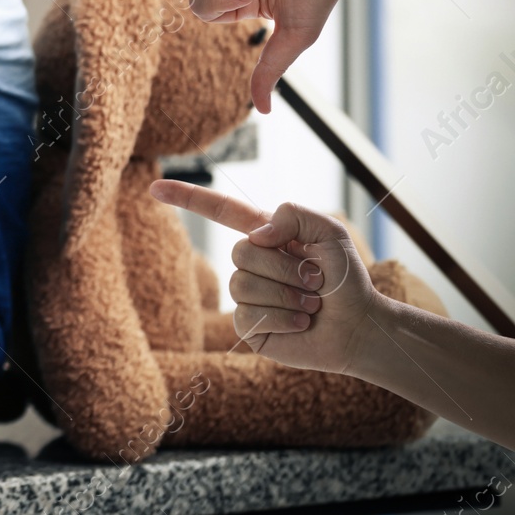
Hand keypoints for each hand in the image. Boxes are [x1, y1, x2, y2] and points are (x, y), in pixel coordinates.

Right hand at [150, 180, 377, 374]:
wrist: (359, 327)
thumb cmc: (348, 279)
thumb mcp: (329, 232)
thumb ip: (293, 215)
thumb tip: (255, 236)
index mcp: (265, 236)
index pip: (219, 211)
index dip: (187, 198)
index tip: (154, 188)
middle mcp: (251, 263)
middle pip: (241, 253)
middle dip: (285, 268)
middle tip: (315, 281)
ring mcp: (247, 296)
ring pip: (243, 285)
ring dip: (287, 295)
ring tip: (311, 304)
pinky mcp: (248, 327)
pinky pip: (248, 316)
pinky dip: (283, 318)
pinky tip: (300, 323)